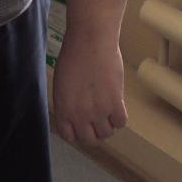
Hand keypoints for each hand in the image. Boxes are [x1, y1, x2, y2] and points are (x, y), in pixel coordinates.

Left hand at [52, 29, 127, 144]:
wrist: (90, 41)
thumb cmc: (73, 55)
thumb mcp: (61, 82)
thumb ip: (66, 102)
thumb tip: (72, 112)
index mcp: (63, 109)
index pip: (69, 136)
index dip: (76, 133)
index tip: (81, 126)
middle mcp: (80, 115)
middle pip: (89, 140)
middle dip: (92, 132)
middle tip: (96, 121)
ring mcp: (98, 111)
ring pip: (106, 134)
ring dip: (107, 125)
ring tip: (107, 111)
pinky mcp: (115, 104)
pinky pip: (120, 123)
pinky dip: (119, 117)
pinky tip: (116, 106)